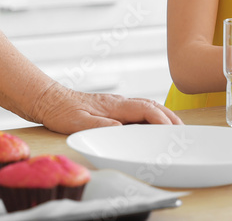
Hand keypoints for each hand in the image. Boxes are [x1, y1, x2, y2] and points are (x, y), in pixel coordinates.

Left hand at [29, 84, 181, 133]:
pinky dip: (151, 115)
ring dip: (162, 115)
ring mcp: (115, 103)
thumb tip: (122, 129)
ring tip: (174, 128)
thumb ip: (100, 126)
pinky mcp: (111, 107)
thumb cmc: (61, 111)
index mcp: (113, 105)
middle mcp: (118, 102)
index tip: (170, 131)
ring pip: (146, 105)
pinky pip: (137, 109)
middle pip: (151, 105)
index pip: (145, 109)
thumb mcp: (78, 122)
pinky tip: (152, 124)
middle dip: (169, 116)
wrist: (48, 100)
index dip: (160, 119)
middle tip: (183, 131)